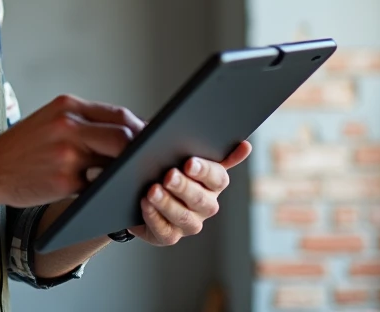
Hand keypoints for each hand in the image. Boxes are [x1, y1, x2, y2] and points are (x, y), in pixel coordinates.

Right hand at [0, 94, 144, 207]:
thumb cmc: (22, 148)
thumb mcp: (50, 121)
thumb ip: (83, 123)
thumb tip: (127, 133)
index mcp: (67, 106)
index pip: (118, 114)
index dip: (139, 128)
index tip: (151, 140)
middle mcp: (68, 126)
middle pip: (124, 135)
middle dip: (140, 151)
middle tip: (148, 162)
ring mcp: (67, 154)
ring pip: (115, 161)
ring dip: (126, 171)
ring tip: (132, 178)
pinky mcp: (63, 180)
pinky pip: (98, 187)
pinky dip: (107, 190)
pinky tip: (110, 194)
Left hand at [128, 141, 251, 246]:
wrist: (134, 187)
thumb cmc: (161, 162)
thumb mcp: (177, 149)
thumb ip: (201, 143)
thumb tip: (245, 145)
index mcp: (212, 182)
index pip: (219, 178)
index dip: (205, 171)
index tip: (188, 163)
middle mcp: (205, 204)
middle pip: (202, 199)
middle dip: (184, 187)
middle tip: (168, 175)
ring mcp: (189, 223)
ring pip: (185, 217)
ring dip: (168, 203)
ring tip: (152, 190)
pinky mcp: (169, 235)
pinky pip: (165, 231)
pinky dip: (154, 217)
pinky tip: (145, 204)